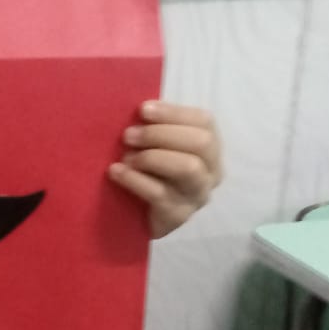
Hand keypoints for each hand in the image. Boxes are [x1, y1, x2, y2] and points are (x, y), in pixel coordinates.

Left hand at [108, 101, 222, 238]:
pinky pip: (160, 194)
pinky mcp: (179, 216)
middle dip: (161, 134)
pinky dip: (136, 179)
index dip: (174, 113)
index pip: (204, 121)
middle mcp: (211, 171)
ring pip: (188, 168)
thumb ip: (156, 129)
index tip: (143, 110)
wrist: (140, 219)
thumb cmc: (149, 174)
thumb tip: (139, 110)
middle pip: (201, 142)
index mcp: (209, 148)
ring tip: (126, 156)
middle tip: (128, 135)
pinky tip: (117, 172)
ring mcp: (197, 195)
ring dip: (153, 156)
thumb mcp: (156, 147)